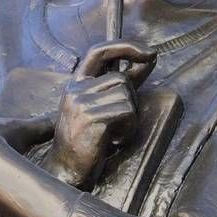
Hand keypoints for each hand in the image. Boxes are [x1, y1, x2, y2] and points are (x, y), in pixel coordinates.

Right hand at [46, 41, 154, 188]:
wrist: (65, 170)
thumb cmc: (85, 141)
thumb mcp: (99, 107)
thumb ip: (121, 84)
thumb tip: (149, 59)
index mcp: (75, 84)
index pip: (99, 51)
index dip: (126, 46)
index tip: (150, 53)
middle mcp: (75, 90)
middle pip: (120, 79)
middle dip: (131, 100)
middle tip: (120, 122)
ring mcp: (81, 104)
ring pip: (126, 97)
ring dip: (130, 118)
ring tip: (115, 134)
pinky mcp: (91, 119)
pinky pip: (127, 113)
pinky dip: (128, 129)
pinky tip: (114, 141)